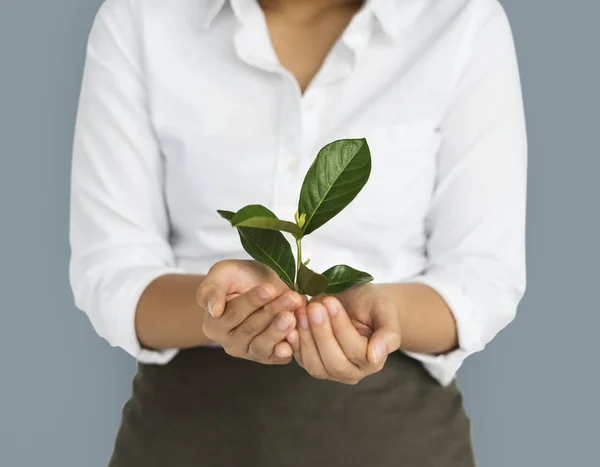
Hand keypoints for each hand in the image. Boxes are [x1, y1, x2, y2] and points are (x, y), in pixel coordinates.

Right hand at [196, 260, 304, 363]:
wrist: (264, 286)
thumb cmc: (241, 278)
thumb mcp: (223, 273)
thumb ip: (211, 289)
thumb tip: (213, 310)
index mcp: (214, 325)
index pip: (233, 313)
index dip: (252, 301)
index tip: (269, 289)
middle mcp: (230, 343)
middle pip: (251, 329)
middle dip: (272, 312)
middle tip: (292, 298)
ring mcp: (250, 352)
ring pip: (263, 345)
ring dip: (280, 331)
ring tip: (293, 317)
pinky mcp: (270, 357)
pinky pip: (278, 357)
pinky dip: (288, 348)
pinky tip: (296, 336)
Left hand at [287, 284, 401, 383]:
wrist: (354, 301)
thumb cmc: (371, 304)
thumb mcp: (385, 310)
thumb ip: (388, 334)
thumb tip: (375, 356)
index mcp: (373, 361)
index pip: (355, 350)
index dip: (341, 327)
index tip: (331, 302)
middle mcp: (352, 372)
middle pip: (334, 362)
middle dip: (321, 333)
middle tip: (313, 307)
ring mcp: (329, 371)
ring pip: (315, 365)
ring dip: (306, 337)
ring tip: (301, 310)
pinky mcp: (310, 362)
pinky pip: (300, 359)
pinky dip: (293, 342)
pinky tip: (290, 321)